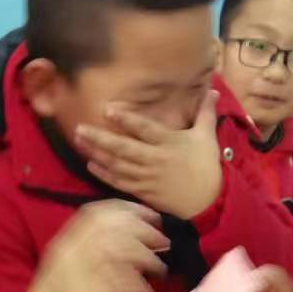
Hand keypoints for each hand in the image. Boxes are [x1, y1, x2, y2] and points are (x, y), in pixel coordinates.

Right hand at [10, 200, 167, 291]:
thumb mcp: (63, 271)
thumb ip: (87, 254)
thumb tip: (127, 245)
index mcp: (62, 245)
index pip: (96, 213)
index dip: (128, 210)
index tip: (150, 215)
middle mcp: (69, 255)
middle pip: (115, 229)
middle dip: (145, 231)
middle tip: (163, 242)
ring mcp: (79, 276)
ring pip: (123, 252)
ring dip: (148, 259)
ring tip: (159, 270)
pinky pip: (125, 286)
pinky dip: (141, 289)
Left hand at [75, 87, 224, 218]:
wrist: (207, 202)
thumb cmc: (206, 166)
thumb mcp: (207, 137)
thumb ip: (205, 112)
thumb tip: (213, 90)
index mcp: (169, 143)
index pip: (144, 129)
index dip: (126, 119)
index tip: (107, 110)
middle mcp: (155, 160)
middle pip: (123, 148)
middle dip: (100, 138)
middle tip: (79, 128)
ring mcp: (147, 177)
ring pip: (118, 165)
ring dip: (97, 154)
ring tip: (80, 142)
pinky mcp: (143, 191)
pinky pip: (120, 182)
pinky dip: (104, 174)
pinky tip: (90, 164)